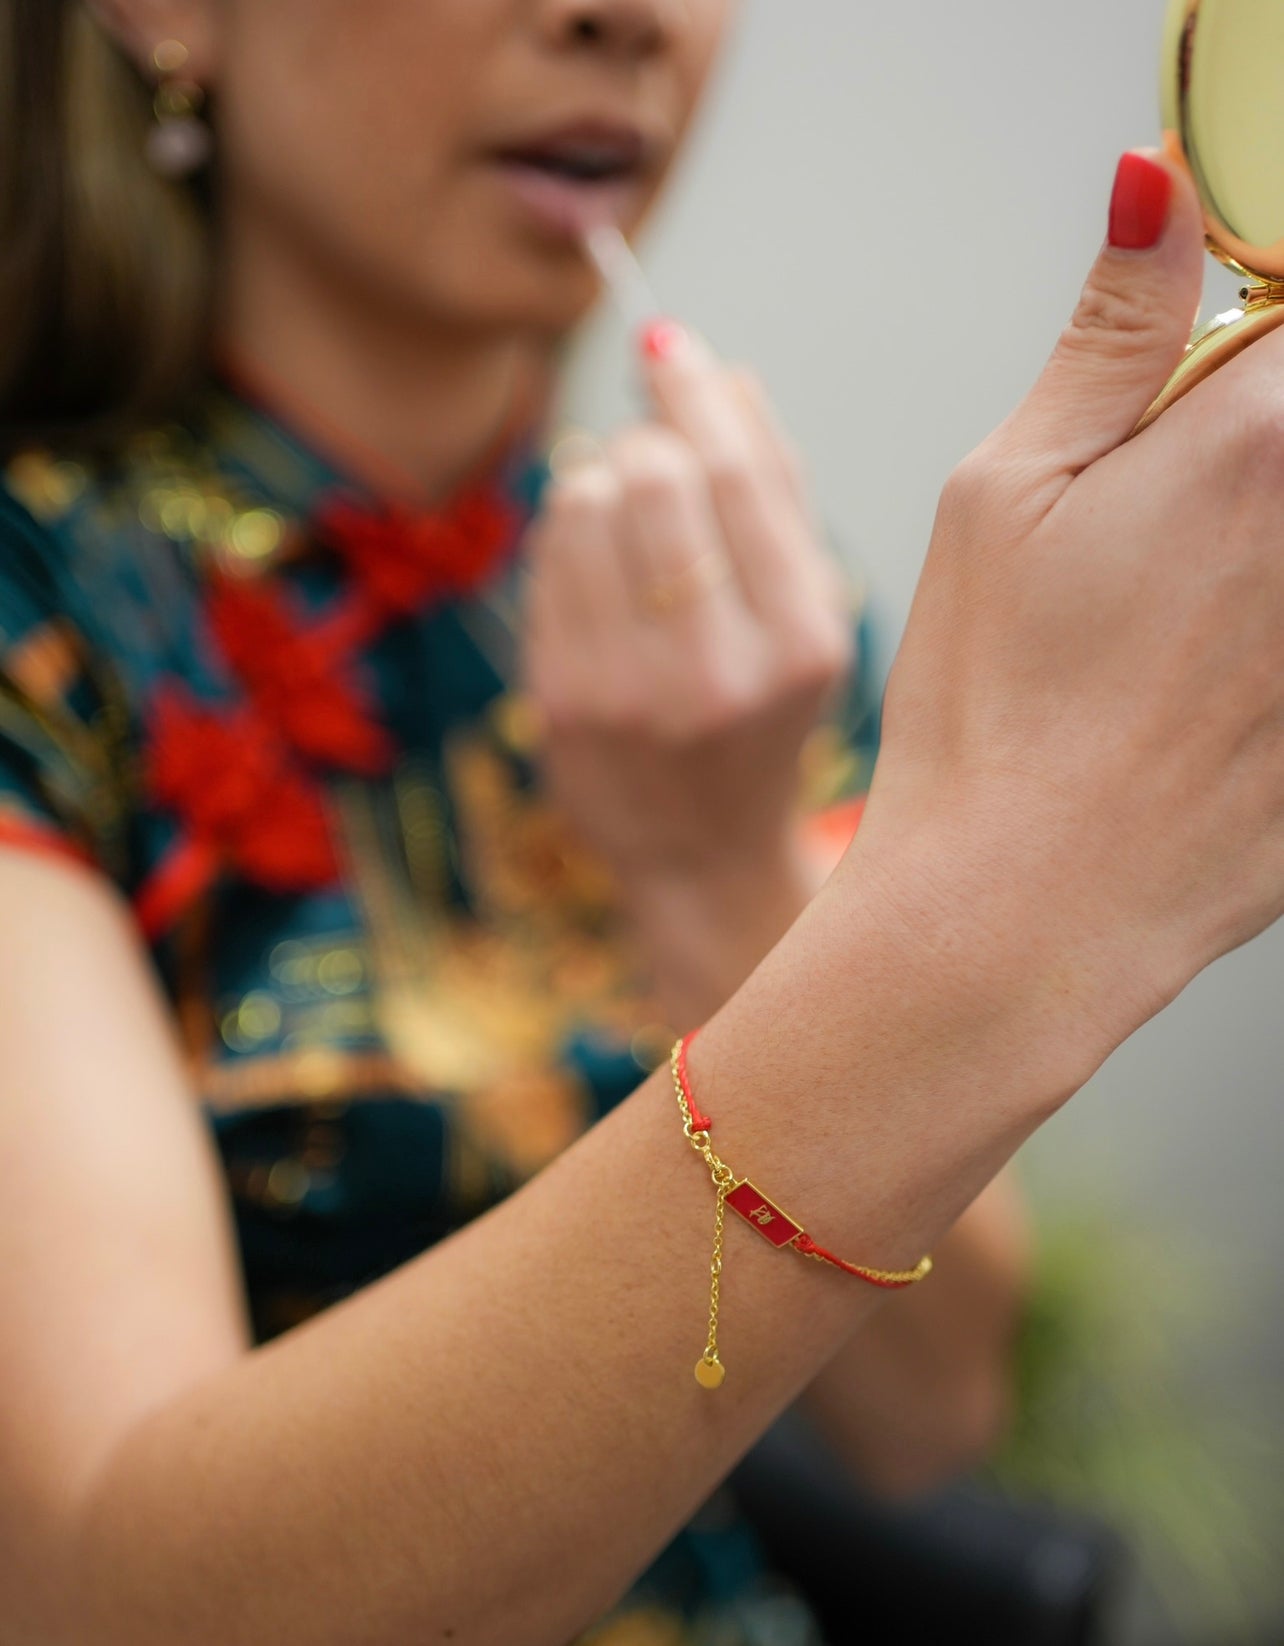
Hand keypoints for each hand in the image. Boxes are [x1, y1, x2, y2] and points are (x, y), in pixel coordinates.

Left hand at [526, 327, 851, 895]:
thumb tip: (725, 374)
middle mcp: (714, 672)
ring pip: (584, 501)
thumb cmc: (761, 719)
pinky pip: (546, 555)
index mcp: (800, 644)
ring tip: (630, 528)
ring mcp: (626, 693)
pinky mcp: (559, 703)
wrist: (701, 854)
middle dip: (648, 440)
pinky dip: (569, 533)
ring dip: (602, 481)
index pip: (737, 474)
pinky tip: (598, 568)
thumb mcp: (806, 620)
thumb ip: (777, 497)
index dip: (694, 390)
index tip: (668, 343)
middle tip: (657, 459)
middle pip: (653, 473)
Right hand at [847, 149, 1283, 1062]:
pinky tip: (1197, 693)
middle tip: (1167, 525)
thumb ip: (1109, 335)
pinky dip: (1259, 636)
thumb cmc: (991, 715)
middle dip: (1243, 450)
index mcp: (1256, 444)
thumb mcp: (1002, 496)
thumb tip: (1157, 191)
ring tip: (1173, 630)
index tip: (1192, 379)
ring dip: (1245, 554)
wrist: (1023, 912)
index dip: (1245, 334)